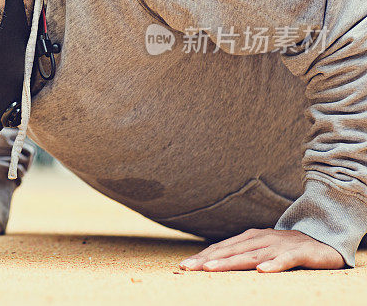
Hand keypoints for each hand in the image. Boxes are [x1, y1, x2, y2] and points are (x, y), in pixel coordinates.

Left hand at [179, 228, 344, 271]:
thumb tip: (214, 263)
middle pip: (231, 250)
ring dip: (230, 261)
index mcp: (250, 238)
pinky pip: (286, 259)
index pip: (221, 248)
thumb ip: (242, 255)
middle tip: (187, 268)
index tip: (183, 266)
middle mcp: (261, 239)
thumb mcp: (262, 250)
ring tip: (211, 269)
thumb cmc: (288, 247)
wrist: (326, 237)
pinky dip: (274, 264)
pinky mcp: (301, 253)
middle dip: (207, 260)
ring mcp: (280, 245)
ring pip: (252, 255)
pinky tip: (263, 271)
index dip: (202, 256)